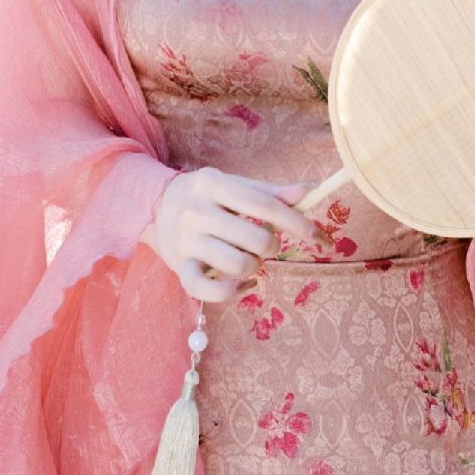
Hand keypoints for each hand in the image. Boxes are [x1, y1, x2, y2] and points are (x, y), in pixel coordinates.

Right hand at [142, 167, 331, 303]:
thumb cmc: (207, 196)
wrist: (155, 207)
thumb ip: (271, 192)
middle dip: (273, 246)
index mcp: (213, 183)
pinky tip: (241, 283)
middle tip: (267, 244)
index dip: (296, 222)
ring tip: (249, 259)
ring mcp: (186, 241)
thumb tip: (309, 191)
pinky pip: (212, 291)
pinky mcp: (180, 269)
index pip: (264, 205)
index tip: (318, 237)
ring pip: (239, 265)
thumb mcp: (235, 186)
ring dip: (255, 267)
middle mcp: (196, 211)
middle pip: (256, 238)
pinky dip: (234, 291)